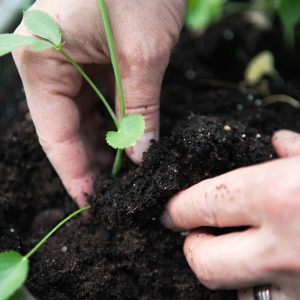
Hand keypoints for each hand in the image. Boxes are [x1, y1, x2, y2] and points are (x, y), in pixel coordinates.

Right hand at [12, 0, 185, 205]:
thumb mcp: (143, 54)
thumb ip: (140, 108)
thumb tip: (139, 154)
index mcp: (44, 62)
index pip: (54, 135)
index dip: (73, 173)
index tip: (90, 202)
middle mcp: (50, 65)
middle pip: (67, 129)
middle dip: (91, 160)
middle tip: (114, 190)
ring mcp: (69, 61)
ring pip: (83, 118)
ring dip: (103, 143)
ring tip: (123, 172)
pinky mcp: (91, 59)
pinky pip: (98, 101)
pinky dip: (113, 122)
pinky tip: (128, 139)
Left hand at [162, 130, 299, 298]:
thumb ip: (294, 151)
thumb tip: (277, 143)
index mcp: (278, 196)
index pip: (203, 205)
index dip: (179, 209)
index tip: (171, 212)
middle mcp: (281, 249)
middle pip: (204, 262)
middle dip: (193, 247)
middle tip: (198, 233)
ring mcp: (296, 287)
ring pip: (234, 293)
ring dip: (229, 273)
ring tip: (240, 252)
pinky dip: (258, 289)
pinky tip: (272, 269)